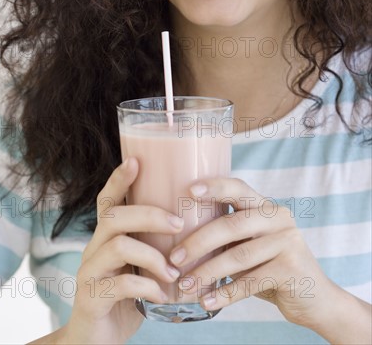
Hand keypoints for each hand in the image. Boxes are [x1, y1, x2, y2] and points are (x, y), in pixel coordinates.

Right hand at [36, 158, 182, 344]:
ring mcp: (89, 272)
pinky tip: (162, 295)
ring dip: (154, 257)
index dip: (120, 179)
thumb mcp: (140, 265)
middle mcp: (93, 248)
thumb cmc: (126, 296)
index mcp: (107, 237)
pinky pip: (120, 284)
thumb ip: (154, 245)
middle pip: (115, 217)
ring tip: (174, 272)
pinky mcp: (91, 297)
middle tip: (179, 224)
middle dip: (150, 215)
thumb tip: (195, 223)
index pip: (109, 200)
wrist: (96, 340)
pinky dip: (148, 287)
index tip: (137, 160)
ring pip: (118, 246)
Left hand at [169, 177, 335, 329]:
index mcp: (266, 207)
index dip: (214, 187)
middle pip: (232, 225)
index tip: (189, 191)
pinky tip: (207, 302)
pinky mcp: (292, 269)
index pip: (238, 188)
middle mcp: (279, 218)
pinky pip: (250, 282)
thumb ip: (228, 236)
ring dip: (207, 272)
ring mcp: (288, 242)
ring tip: (185, 285)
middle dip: (198, 242)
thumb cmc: (271, 268)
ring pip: (238, 256)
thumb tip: (179, 240)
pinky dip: (225, 294)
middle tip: (174, 259)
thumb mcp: (251, 245)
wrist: (316, 298)